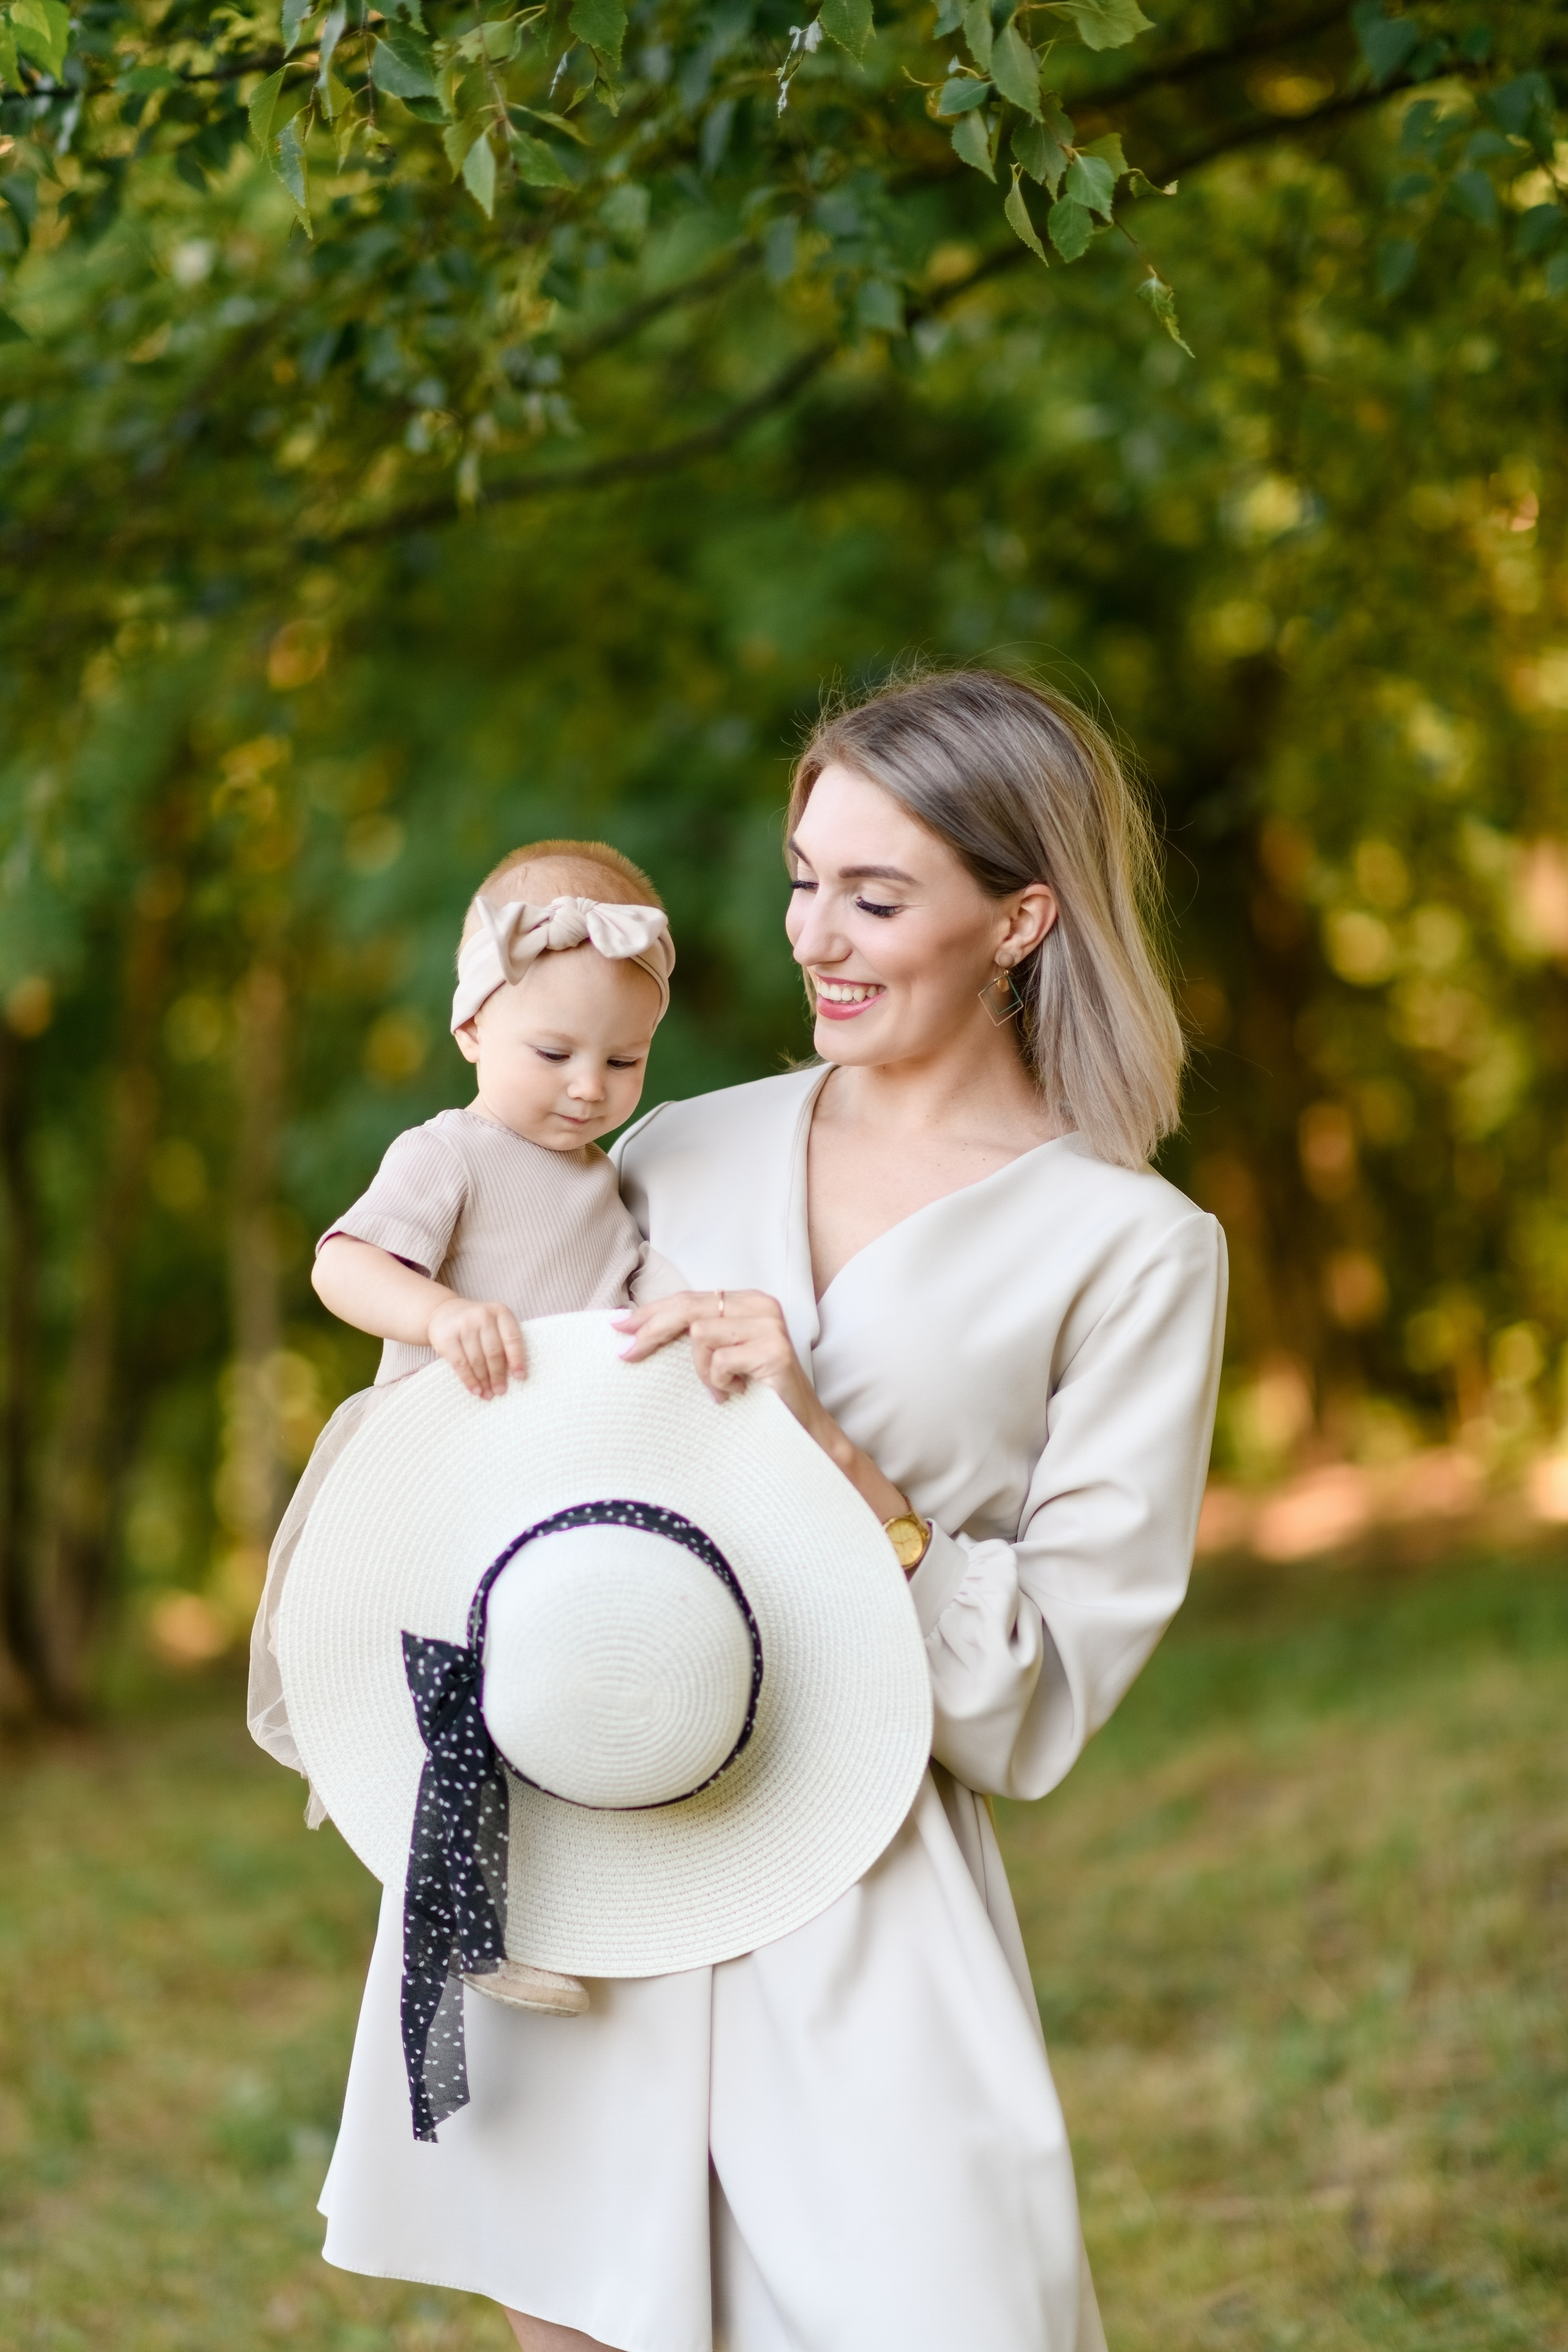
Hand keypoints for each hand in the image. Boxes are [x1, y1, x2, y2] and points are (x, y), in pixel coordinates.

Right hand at [427, 1296, 526, 1399]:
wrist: (443, 1312)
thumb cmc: (476, 1325)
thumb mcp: (493, 1326)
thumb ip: (503, 1344)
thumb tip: (511, 1378)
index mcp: (500, 1311)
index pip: (512, 1338)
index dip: (517, 1359)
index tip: (519, 1377)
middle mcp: (483, 1315)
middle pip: (494, 1352)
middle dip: (498, 1375)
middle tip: (501, 1391)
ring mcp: (463, 1324)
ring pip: (477, 1360)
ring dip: (484, 1381)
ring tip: (488, 1394)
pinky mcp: (446, 1337)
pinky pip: (460, 1364)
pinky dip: (469, 1379)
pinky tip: (475, 1390)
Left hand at [613, 1290, 815, 1419]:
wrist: (800, 1429)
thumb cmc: (756, 1394)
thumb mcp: (721, 1357)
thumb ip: (694, 1337)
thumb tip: (637, 1329)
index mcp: (747, 1301)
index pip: (688, 1299)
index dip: (651, 1312)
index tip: (618, 1326)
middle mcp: (761, 1305)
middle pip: (688, 1309)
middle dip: (652, 1331)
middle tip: (627, 1354)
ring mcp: (770, 1326)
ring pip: (700, 1335)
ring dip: (701, 1371)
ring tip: (720, 1388)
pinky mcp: (774, 1350)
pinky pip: (720, 1360)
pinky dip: (718, 1382)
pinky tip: (736, 1393)